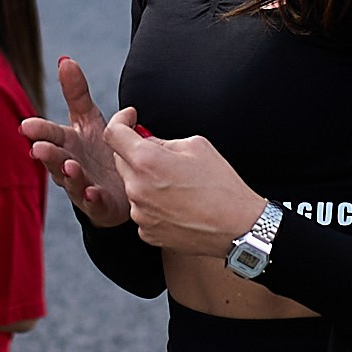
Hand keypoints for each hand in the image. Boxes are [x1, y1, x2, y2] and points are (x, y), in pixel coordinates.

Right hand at [21, 56, 130, 227]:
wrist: (120, 185)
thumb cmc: (98, 150)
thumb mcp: (88, 119)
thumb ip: (76, 92)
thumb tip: (65, 59)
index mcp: (66, 144)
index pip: (50, 135)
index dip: (39, 131)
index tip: (26, 126)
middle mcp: (70, 166)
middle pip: (56, 159)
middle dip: (48, 154)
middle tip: (39, 147)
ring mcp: (82, 186)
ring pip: (72, 182)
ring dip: (69, 175)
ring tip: (70, 166)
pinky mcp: (100, 205)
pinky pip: (95, 203)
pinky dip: (92, 199)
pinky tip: (92, 193)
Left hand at [102, 121, 265, 256]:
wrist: (237, 226)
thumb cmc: (221, 186)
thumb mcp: (196, 146)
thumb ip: (163, 140)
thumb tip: (146, 141)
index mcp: (147, 161)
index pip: (113, 134)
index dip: (120, 121)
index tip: (129, 119)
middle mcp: (136, 188)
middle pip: (120, 161)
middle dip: (135, 153)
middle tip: (163, 156)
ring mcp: (140, 213)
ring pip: (131, 186)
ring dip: (145, 180)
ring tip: (176, 185)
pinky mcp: (146, 232)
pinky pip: (141, 210)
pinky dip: (152, 203)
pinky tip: (176, 204)